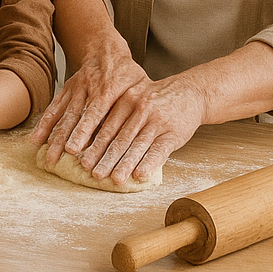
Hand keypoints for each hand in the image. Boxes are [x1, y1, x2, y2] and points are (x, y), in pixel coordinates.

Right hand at [29, 37, 148, 167]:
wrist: (105, 50)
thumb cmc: (126, 73)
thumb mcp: (138, 86)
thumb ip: (134, 108)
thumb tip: (136, 136)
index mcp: (107, 90)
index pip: (93, 114)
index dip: (82, 132)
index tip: (73, 149)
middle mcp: (87, 90)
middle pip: (73, 118)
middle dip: (62, 140)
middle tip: (55, 159)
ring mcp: (74, 91)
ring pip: (61, 115)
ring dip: (52, 137)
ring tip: (46, 156)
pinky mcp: (66, 91)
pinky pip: (54, 109)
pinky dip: (44, 124)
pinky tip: (36, 139)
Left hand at [74, 74, 206, 185]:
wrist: (189, 93)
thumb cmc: (156, 100)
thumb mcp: (134, 99)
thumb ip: (118, 115)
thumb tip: (94, 139)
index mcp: (126, 100)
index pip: (107, 127)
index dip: (94, 145)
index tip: (82, 160)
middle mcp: (139, 109)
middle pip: (120, 138)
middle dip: (105, 158)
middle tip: (94, 173)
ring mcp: (157, 121)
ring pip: (137, 146)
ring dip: (125, 164)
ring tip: (114, 179)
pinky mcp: (173, 133)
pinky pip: (159, 150)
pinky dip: (148, 163)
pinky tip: (139, 174)